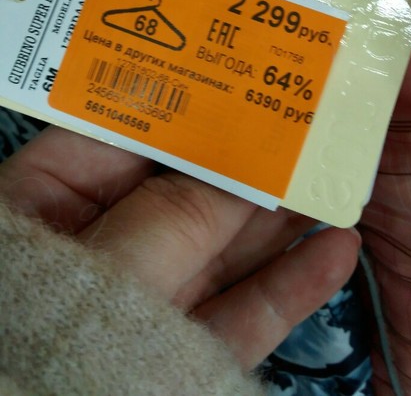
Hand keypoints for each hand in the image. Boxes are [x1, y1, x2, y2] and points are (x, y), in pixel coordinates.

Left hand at [0, 125, 359, 368]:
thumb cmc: (49, 331)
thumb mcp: (110, 263)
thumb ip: (178, 215)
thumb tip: (250, 172)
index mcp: (50, 204)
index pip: (120, 138)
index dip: (182, 108)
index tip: (240, 84)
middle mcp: (98, 247)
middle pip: (182, 194)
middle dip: (246, 166)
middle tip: (304, 133)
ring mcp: (141, 303)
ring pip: (219, 253)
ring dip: (279, 221)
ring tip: (331, 182)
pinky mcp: (178, 352)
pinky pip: (237, 317)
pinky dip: (288, 289)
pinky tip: (335, 252)